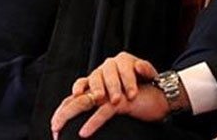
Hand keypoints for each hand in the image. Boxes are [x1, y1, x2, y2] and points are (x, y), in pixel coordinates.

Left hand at [51, 82, 169, 138]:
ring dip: (74, 115)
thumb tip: (82, 126)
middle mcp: (103, 83)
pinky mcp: (122, 99)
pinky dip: (93, 122)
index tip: (54, 126)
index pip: (77, 95)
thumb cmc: (139, 100)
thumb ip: (100, 109)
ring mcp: (112, 90)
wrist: (162, 98)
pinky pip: (104, 111)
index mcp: (100, 84)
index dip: (63, 109)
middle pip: (78, 97)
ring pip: (88, 100)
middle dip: (63, 113)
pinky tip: (84, 132)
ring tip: (67, 130)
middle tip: (54, 127)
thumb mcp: (116, 105)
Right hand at [71, 52, 157, 104]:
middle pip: (109, 71)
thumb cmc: (142, 83)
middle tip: (117, 100)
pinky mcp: (89, 82)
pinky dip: (78, 87)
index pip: (125, 67)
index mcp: (124, 60)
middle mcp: (110, 64)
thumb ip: (146, 70)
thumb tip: (139, 65)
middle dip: (113, 86)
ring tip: (99, 98)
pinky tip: (77, 94)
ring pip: (95, 76)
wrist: (136, 90)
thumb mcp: (149, 77)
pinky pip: (81, 82)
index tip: (132, 95)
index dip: (128, 81)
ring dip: (96, 87)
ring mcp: (99, 72)